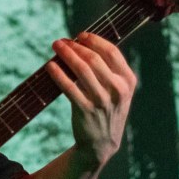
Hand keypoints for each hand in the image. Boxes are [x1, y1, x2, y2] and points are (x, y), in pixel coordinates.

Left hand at [45, 32, 136, 165]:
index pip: (112, 52)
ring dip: (66, 55)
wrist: (101, 143)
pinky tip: (50, 66)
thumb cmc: (106, 109)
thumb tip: (82, 43)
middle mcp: (118, 90)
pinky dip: (58, 74)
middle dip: (76, 46)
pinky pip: (69, 87)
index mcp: (128, 81)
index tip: (80, 35)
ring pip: (81, 70)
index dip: (94, 40)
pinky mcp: (86, 110)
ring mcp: (102, 101)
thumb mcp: (117, 90)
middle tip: (62, 41)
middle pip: (94, 59)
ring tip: (56, 46)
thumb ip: (108, 69)